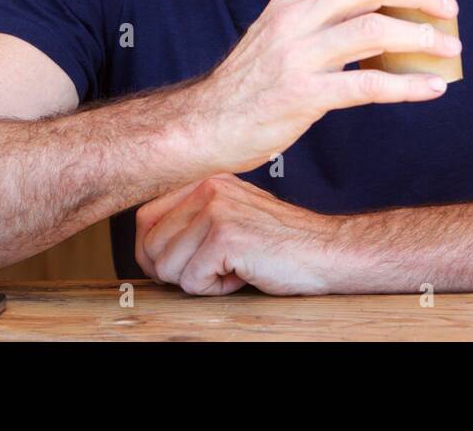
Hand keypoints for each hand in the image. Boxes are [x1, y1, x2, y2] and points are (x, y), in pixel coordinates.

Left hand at [135, 173, 346, 295]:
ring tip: (230, 269)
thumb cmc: (280, 243)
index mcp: (206, 180)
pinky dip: (214, 290)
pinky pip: (191, 281)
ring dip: (197, 281)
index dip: (152, 251)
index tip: (176, 265)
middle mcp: (208, 188)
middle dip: (173, 271)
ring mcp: (217, 209)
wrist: (327, 252)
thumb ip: (193, 220)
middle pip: (150, 244)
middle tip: (210, 270)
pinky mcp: (226, 236)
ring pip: (166, 265)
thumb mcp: (231, 216)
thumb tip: (146, 246)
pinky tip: (242, 275)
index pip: (145, 217)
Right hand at [201, 0, 460, 172]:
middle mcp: (292, 20)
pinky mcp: (303, 96)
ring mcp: (296, 57)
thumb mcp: (277, 32)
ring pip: (372, 30)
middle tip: (448, 6)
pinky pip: (367, 87)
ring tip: (450, 45)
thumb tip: (377, 6)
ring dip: (421, 36)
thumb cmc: (252, 80)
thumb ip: (317, 14)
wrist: (208, 124)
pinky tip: (432, 88)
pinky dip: (408, 86)